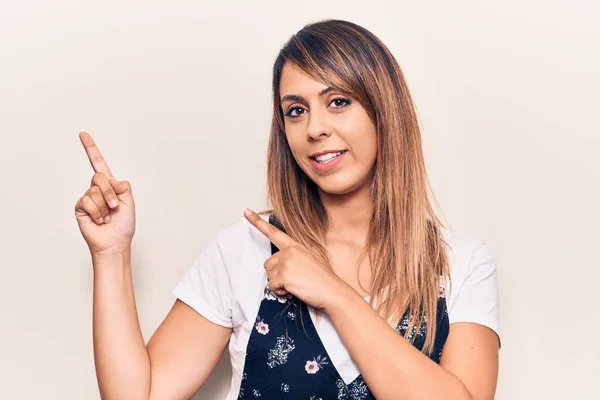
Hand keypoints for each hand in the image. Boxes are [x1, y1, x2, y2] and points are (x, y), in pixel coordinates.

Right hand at [74, 132, 135, 256]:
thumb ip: (123, 186)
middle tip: (115, 207)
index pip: (99, 163)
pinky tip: (98, 220)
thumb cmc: (123, 225)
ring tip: (107, 217)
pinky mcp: (80, 207)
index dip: (91, 149)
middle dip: (109, 193)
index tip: (83, 134)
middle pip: (99, 177)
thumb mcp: (130, 202)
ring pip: (94, 191)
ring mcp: (88, 198)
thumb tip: (111, 180)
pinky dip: (96, 211)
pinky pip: (87, 201)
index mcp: (110, 185)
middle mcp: (97, 189)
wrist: (114, 242)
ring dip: (104, 206)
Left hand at [244, 208, 346, 309]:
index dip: (257, 222)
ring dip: (279, 283)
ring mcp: (286, 261)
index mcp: (295, 245)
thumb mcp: (312, 259)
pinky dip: (281, 291)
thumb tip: (285, 264)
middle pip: (268, 264)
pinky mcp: (284, 274)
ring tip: (296, 284)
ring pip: (270, 275)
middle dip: (277, 274)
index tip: (246, 212)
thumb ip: (296, 257)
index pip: (274, 232)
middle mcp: (289, 250)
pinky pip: (273, 286)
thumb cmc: (323, 279)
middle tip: (295, 279)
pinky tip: (295, 290)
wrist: (332, 291)